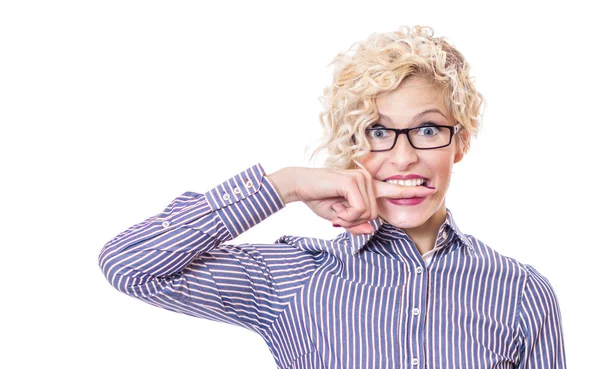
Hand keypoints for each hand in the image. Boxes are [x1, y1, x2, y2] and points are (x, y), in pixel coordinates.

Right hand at [267, 166, 435, 234]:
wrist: (299, 186)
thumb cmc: (318, 198)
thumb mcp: (339, 217)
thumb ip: (356, 224)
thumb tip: (369, 230)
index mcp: (367, 186)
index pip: (392, 189)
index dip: (411, 191)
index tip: (428, 190)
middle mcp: (367, 179)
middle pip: (373, 214)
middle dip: (354, 221)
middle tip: (338, 213)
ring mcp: (362, 178)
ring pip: (367, 214)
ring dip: (348, 218)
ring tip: (335, 208)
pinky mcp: (354, 182)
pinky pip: (359, 210)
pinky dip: (346, 215)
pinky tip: (336, 207)